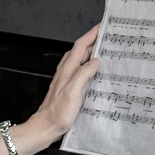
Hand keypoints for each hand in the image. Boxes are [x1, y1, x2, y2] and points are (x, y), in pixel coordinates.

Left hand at [30, 25, 101, 143]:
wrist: (46, 127)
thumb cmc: (57, 113)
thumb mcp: (72, 92)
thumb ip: (83, 74)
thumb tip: (95, 61)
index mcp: (67, 69)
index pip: (80, 45)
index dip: (91, 34)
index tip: (102, 27)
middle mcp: (66, 71)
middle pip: (81, 50)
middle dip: (94, 41)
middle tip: (109, 38)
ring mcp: (67, 79)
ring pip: (81, 60)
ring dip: (93, 54)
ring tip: (106, 52)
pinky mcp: (69, 87)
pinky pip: (81, 71)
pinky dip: (90, 67)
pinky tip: (97, 73)